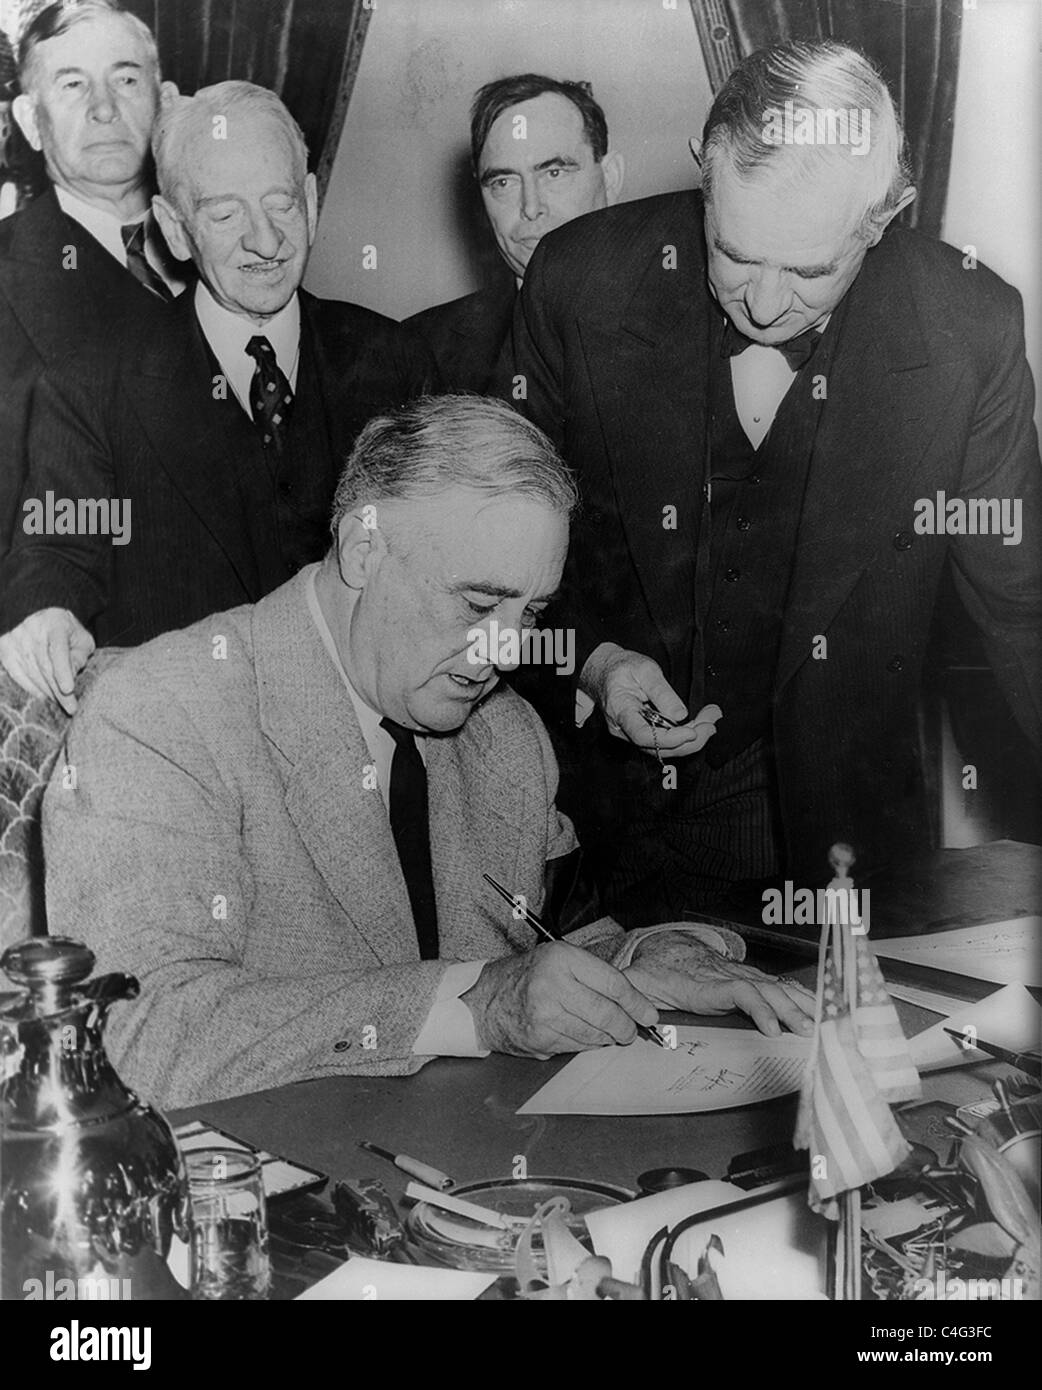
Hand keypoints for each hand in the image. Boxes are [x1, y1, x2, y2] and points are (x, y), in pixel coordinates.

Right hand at [0, 608, 94, 714]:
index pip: (58, 650)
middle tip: (71, 708)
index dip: (63, 671)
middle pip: (45, 666)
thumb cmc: (64, 629)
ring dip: (47, 691)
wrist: (34, 611)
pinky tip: (42, 696)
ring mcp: (16, 640)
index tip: (69, 689)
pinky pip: (17, 674)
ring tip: (60, 703)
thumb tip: (71, 677)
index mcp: (55, 624)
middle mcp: (32, 630)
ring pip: (31, 673)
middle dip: (58, 691)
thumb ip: (79, 656)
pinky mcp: (5, 649)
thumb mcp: (79, 637)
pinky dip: (31, 688)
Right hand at [463, 941, 659, 1056]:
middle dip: (627, 1027)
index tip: (649, 1014)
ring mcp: (546, 1014)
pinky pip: (578, 1046)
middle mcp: (554, 984)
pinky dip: (588, 1044)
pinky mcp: (541, 1037)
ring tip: (609, 1033)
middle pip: (608, 1013)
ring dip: (609, 1038)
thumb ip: (592, 974)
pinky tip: (585, 1036)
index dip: (637, 1002)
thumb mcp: (558, 959)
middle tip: (632, 1030)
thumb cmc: (526, 977)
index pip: (613, 983)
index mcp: (563, 958)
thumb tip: (633, 1000)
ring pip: (596, 1034)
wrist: (486, 999)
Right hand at [580, 642, 719, 758]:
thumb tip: (681, 715)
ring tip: (711, 719)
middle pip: (658, 748)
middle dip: (690, 740)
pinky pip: (663, 743)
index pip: (644, 736)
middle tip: (713, 722)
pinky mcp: (641, 734)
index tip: (693, 731)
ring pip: (663, 748)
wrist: (604, 672)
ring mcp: (631, 735)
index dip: (670, 739)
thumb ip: (661, 692)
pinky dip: (684, 735)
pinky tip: (700, 723)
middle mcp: (623, 730)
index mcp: (620, 711)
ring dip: (691, 738)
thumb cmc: (623, 667)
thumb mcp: (644, 669)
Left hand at [624, 930, 815, 1037]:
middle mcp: (728, 976)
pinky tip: (820, 1008)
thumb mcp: (637, 984)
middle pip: (765, 990)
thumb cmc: (654, 972)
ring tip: (822, 1024)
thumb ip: (632, 998)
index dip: (756, 1007)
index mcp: (704, 983)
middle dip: (789, 1010)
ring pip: (776, 987)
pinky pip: (778, 986)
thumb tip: (631, 1017)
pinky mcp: (749, 979)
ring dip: (800, 1004)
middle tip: (807, 1032)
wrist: (666, 950)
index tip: (770, 1028)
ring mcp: (742, 976)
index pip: (737, 992)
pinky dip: (801, 996)